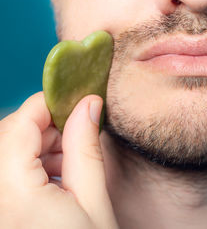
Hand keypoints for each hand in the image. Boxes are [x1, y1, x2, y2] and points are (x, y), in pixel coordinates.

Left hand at [0, 92, 118, 228]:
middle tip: (81, 135)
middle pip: (9, 135)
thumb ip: (86, 149)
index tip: (77, 100)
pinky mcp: (0, 209)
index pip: (18, 126)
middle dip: (46, 128)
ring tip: (71, 165)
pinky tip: (56, 178)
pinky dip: (30, 165)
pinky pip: (5, 171)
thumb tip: (88, 104)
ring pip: (7, 150)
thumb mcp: (94, 202)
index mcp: (14, 194)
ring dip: (39, 146)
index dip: (47, 104)